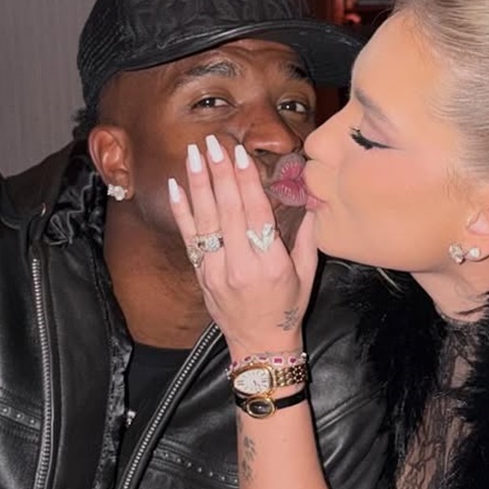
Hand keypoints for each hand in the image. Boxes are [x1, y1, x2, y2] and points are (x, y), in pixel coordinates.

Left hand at [168, 136, 318, 356]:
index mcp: (271, 265)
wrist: (260, 346)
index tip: (240, 154)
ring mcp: (217, 272)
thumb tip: (313, 198)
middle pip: (228, 211)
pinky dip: (181, 211)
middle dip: (220, 174)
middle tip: (214, 143)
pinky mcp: (202, 276)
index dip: (247, 182)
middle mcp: (241, 266)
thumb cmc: (288, 309)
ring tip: (194, 154)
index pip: (256, 214)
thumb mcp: (308, 275)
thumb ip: (309, 238)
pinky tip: (176, 186)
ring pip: (205, 221)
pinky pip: (189, 238)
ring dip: (198, 184)